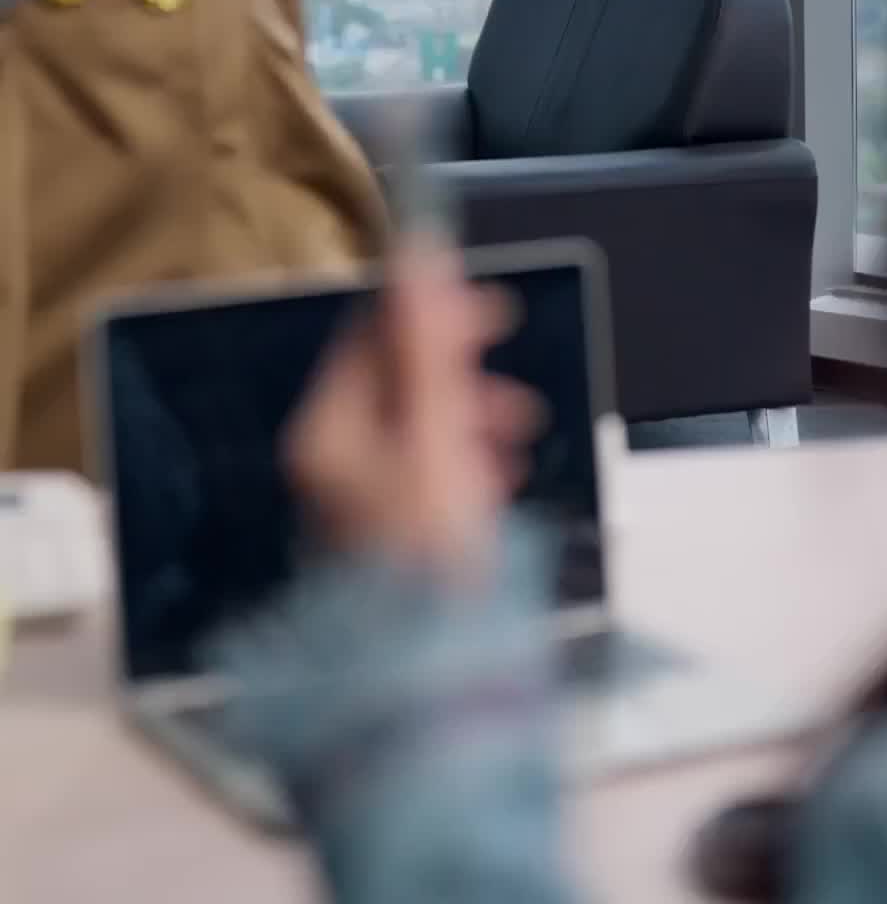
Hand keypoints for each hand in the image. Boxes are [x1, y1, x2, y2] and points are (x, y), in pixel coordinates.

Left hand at [285, 235, 539, 579]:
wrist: (431, 672)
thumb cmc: (431, 553)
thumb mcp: (436, 436)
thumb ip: (426, 345)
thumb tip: (416, 255)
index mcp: (328, 430)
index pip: (372, 339)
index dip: (432, 316)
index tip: (492, 312)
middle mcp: (330, 461)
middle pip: (395, 383)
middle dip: (459, 373)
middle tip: (512, 384)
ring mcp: (354, 501)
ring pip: (416, 427)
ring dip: (470, 416)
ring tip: (518, 434)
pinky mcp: (386, 535)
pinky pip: (425, 472)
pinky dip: (464, 461)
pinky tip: (498, 477)